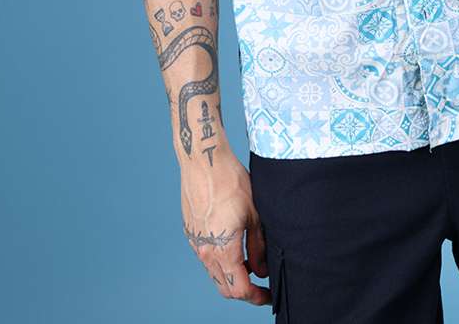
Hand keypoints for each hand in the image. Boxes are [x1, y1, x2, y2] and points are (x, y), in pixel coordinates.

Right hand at [180, 149, 270, 305]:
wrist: (204, 161)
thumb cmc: (231, 182)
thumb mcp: (254, 214)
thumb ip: (258, 247)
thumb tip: (261, 269)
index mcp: (223, 250)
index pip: (239, 289)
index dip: (256, 297)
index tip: (268, 296)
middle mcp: (205, 251)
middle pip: (224, 287)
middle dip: (244, 291)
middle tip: (261, 286)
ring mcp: (195, 242)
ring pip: (214, 273)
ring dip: (231, 276)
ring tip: (250, 264)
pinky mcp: (190, 231)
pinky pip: (205, 256)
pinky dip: (220, 261)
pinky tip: (233, 246)